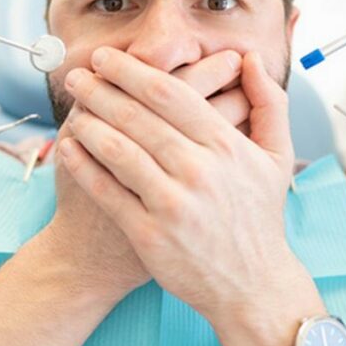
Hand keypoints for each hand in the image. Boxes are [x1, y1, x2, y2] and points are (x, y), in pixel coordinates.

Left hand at [43, 50, 251, 298]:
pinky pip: (107, 192)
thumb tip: (252, 58)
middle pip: (138, 116)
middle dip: (101, 89)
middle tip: (77, 74)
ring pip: (118, 150)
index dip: (132, 71)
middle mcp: (199, 171)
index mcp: (226, 146)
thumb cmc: (260, 217)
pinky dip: (83, 166)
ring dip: (88, 121)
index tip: (107, 57)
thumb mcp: (277, 157)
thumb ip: (269, 103)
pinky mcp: (149, 235)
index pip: (170, 94)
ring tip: (72, 105)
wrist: (252, 287)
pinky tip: (68, 147)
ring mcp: (173, 205)